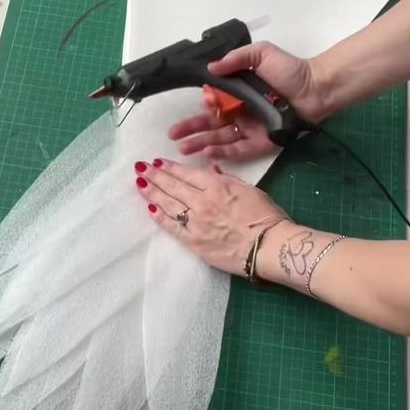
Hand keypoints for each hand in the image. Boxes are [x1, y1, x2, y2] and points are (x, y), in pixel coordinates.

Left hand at [133, 157, 290, 274]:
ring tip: (140, 184)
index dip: (170, 167)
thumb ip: (227, 179)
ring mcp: (196, 224)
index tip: (157, 162)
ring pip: (169, 204)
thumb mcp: (249, 189)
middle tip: (140, 168)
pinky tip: (150, 209)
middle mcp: (202, 202)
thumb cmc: (266, 217)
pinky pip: (172, 228)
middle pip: (173, 186)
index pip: (186, 174)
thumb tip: (211, 170)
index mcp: (216, 186)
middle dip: (154, 175)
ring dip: (152, 193)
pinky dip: (160, 217)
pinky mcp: (194, 243)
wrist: (269, 247)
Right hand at [168, 41, 328, 161]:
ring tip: (182, 149)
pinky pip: (238, 150)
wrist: (316, 88)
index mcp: (239, 93)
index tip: (201, 103)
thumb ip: (235, 59)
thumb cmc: (290, 70)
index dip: (204, 104)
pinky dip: (222, 153)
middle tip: (172, 135)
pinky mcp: (261, 143)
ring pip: (220, 139)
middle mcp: (242, 112)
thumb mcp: (261, 54)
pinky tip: (207, 154)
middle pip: (211, 123)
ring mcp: (250, 129)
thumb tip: (210, 68)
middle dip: (191, 129)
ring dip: (200, 143)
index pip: (214, 102)